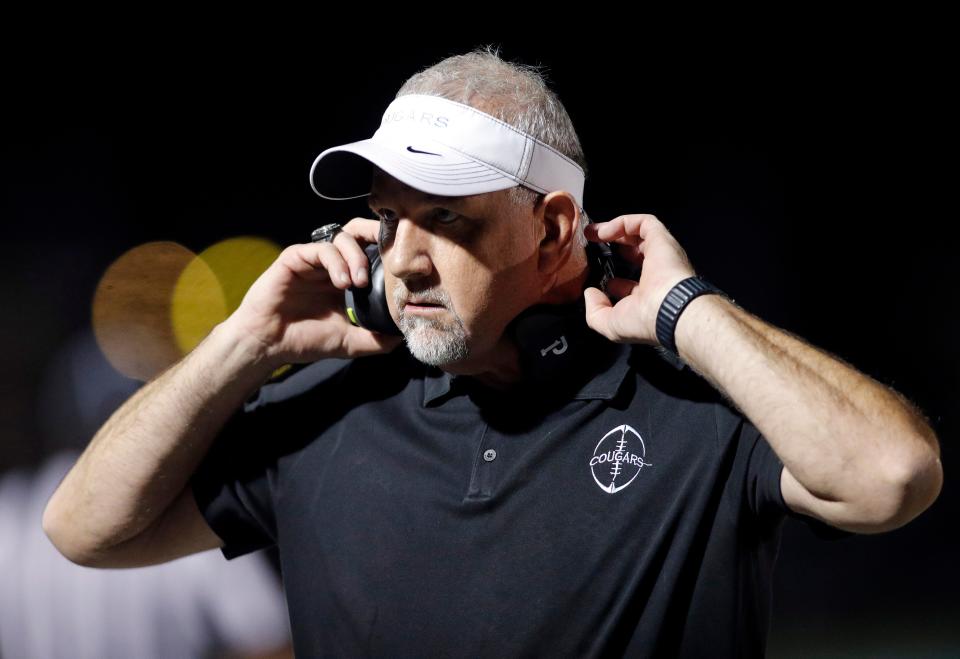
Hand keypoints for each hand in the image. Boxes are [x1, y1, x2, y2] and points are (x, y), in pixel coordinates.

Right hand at [223, 217, 403, 366]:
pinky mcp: (295, 258)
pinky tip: (341, 283)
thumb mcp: (349, 342)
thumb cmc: (305, 340)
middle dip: (376, 236)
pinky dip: (336, 262)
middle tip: (390, 255)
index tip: (405, 264)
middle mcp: (332, 265)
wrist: (269, 345)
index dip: (388, 252)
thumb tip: (403, 336)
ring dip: (356, 256)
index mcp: (346, 279)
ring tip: (359, 282)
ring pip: (342, 238)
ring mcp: (313, 260)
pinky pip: (320, 249)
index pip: (372, 252)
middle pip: (359, 234)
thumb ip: (375, 338)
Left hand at [583, 214, 696, 344]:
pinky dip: (623, 222)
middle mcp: (656, 273)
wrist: (670, 309)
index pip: (631, 283)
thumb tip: (590, 293)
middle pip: (634, 253)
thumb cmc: (645, 320)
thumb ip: (595, 311)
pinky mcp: (662, 239)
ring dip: (614, 230)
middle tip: (591, 243)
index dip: (612, 279)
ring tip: (593, 232)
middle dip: (611, 246)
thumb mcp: (610, 325)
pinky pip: (644, 222)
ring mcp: (660, 255)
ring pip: (639, 235)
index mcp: (648, 295)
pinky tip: (604, 231)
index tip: (597, 278)